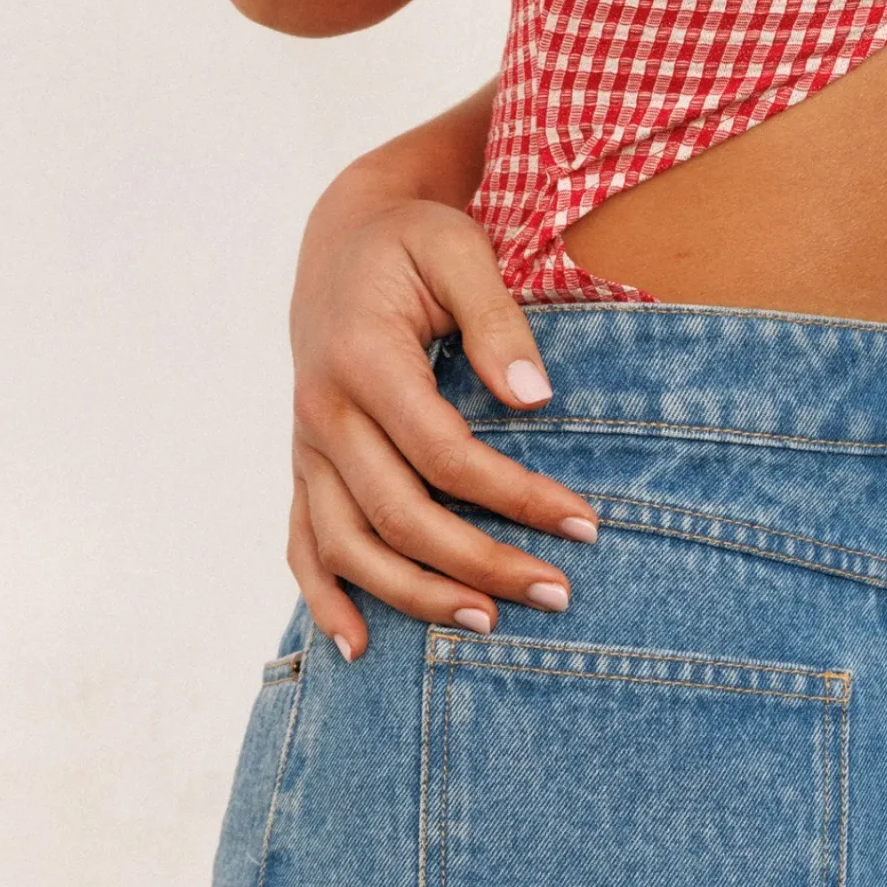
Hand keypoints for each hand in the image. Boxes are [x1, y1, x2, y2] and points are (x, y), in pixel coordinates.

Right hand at [288, 190, 598, 657]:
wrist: (342, 238)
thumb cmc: (412, 242)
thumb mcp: (459, 251)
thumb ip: (497, 320)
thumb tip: (536, 399)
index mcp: (362, 358)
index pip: (445, 452)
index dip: (515, 496)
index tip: (584, 524)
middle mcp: (323, 411)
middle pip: (399, 514)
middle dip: (479, 562)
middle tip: (557, 594)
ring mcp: (305, 445)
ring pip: (348, 544)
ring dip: (415, 595)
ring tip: (487, 625)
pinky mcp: (304, 465)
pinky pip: (301, 543)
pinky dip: (324, 598)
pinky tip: (359, 648)